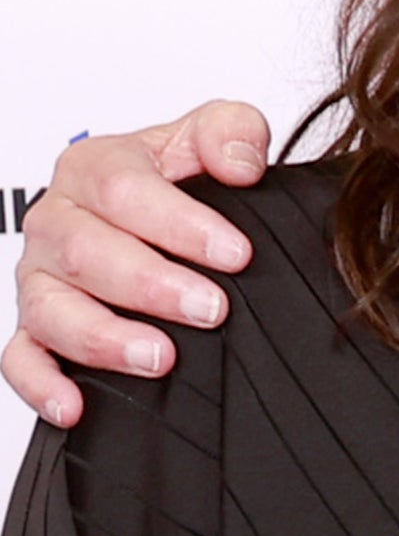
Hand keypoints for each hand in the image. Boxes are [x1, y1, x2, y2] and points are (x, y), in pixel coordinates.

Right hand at [4, 103, 267, 427]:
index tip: (236, 254)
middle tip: (211, 308)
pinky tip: (75, 404)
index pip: (125, 191)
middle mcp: (56, 220)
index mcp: (92, 167)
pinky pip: (20, 358)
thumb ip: (232, 131)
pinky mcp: (35, 326)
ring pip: (51, 309)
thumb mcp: (215, 134)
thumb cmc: (183, 174)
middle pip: (87, 253)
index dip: (182, 225)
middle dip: (153, 286)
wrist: (167, 209)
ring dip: (105, 338)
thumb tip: (240, 164)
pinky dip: (41, 384)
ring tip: (162, 356)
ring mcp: (41, 277)